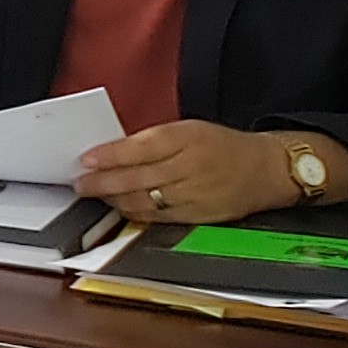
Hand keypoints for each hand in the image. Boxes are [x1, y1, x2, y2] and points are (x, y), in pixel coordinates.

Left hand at [75, 122, 315, 222]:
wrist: (267, 169)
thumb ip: (152, 141)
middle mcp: (190, 167)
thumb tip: (112, 153)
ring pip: (144, 201)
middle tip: (80, 183)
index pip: (140, 148)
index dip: (109, 157)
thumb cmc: (222, 145)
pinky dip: (134, 213)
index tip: (85, 160)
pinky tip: (120, 207)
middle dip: (102, 183)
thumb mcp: (189, 129)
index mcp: (187, 138)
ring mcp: (194, 194)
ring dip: (113, 200)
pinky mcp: (197, 216)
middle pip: (137, 178)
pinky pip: (157, 217)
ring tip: (94, 195)